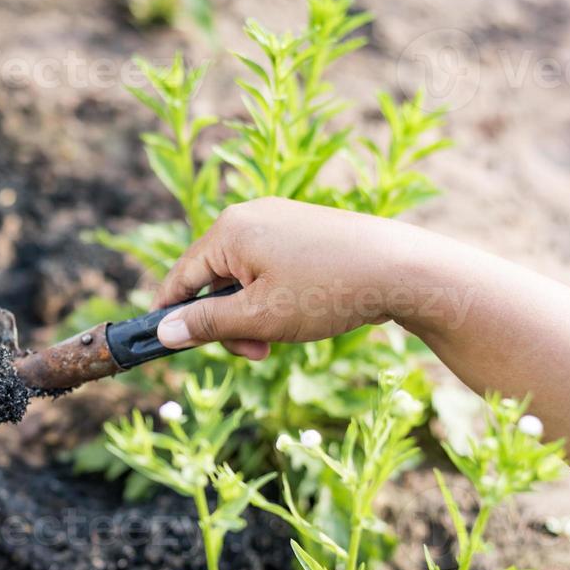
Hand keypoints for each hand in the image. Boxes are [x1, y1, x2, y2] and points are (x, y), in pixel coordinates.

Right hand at [154, 198, 434, 358]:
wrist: (404, 269)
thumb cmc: (328, 290)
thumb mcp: (259, 318)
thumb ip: (206, 325)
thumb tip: (164, 333)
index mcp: (229, 231)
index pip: (180, 277)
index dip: (172, 315)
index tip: (170, 347)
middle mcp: (248, 217)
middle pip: (212, 279)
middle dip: (227, 322)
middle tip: (255, 352)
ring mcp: (278, 221)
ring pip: (242, 279)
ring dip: (251, 315)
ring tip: (280, 338)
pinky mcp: (303, 231)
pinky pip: (269, 269)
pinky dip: (273, 298)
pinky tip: (300, 315)